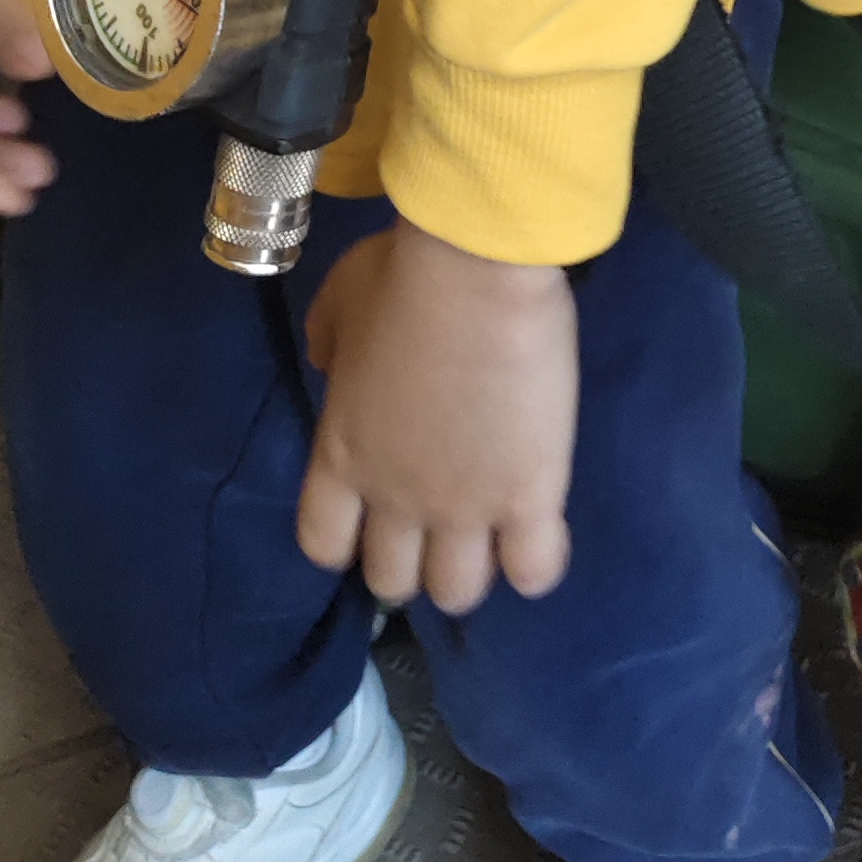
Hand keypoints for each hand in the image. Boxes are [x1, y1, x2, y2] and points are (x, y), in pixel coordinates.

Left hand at [296, 216, 577, 613]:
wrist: (479, 269)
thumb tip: (331, 365)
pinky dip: (536, 562)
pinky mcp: (528, 499)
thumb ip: (329, 345)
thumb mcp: (340, 302)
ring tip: (491, 532)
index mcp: (342, 456)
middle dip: (411, 561)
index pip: (323, 543)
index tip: (370, 514)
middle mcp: (395, 499)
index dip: (346, 539)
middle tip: (436, 522)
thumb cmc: (405, 275)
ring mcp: (463, 508)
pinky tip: (538, 526)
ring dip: (470, 567)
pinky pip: (534, 571)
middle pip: (392, 582)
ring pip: (459, 592)